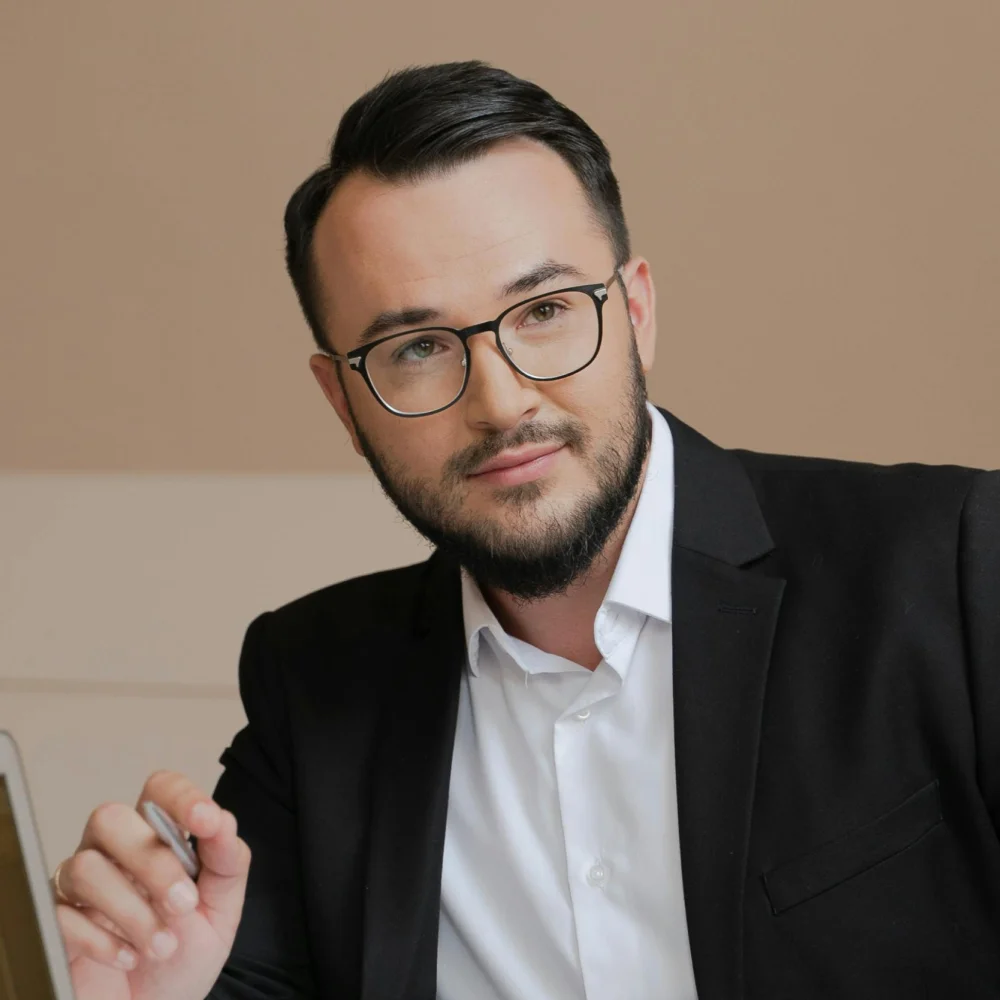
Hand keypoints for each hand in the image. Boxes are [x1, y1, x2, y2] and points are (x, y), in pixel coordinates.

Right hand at [52, 771, 250, 999]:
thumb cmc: (185, 956)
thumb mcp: (221, 910)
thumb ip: (226, 863)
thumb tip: (222, 821)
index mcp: (157, 837)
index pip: (159, 790)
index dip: (180, 796)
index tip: (205, 820)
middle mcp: (114, 852)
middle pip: (110, 818)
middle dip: (151, 860)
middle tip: (183, 904)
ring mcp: (80, 888)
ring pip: (86, 867)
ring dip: (132, 910)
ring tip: (163, 946)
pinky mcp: (56, 926)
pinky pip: (62, 915)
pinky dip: (103, 940)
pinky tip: (129, 958)